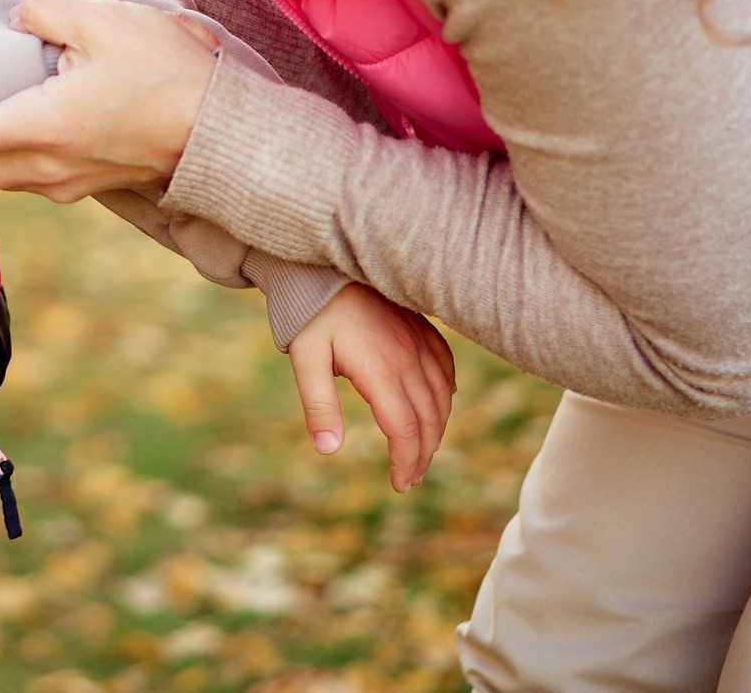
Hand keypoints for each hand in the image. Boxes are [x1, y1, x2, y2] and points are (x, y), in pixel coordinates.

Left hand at [0, 0, 218, 200]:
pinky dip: (5, 147)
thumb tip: (20, 19)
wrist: (230, 133)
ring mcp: (66, 184)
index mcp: (34, 129)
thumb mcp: (101, 16)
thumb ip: (42, 8)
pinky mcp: (88, 182)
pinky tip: (21, 108)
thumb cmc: (169, 72)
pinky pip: (26, 171)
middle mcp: (41, 170)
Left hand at [286, 284, 455, 492]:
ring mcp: (419, 341)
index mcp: (380, 370)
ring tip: (423, 453)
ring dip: (437, 430)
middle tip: (411, 478)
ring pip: (442, 397)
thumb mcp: (304, 359)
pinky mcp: (422, 329)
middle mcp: (408, 358)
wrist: (324, 266)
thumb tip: (328, 450)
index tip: (400, 484)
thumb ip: (318, 404)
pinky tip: (439, 407)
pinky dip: (446, 395)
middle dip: (423, 455)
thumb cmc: (309, 314)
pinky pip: (445, 368)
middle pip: (429, 420)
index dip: (406, 463)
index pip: (405, 430)